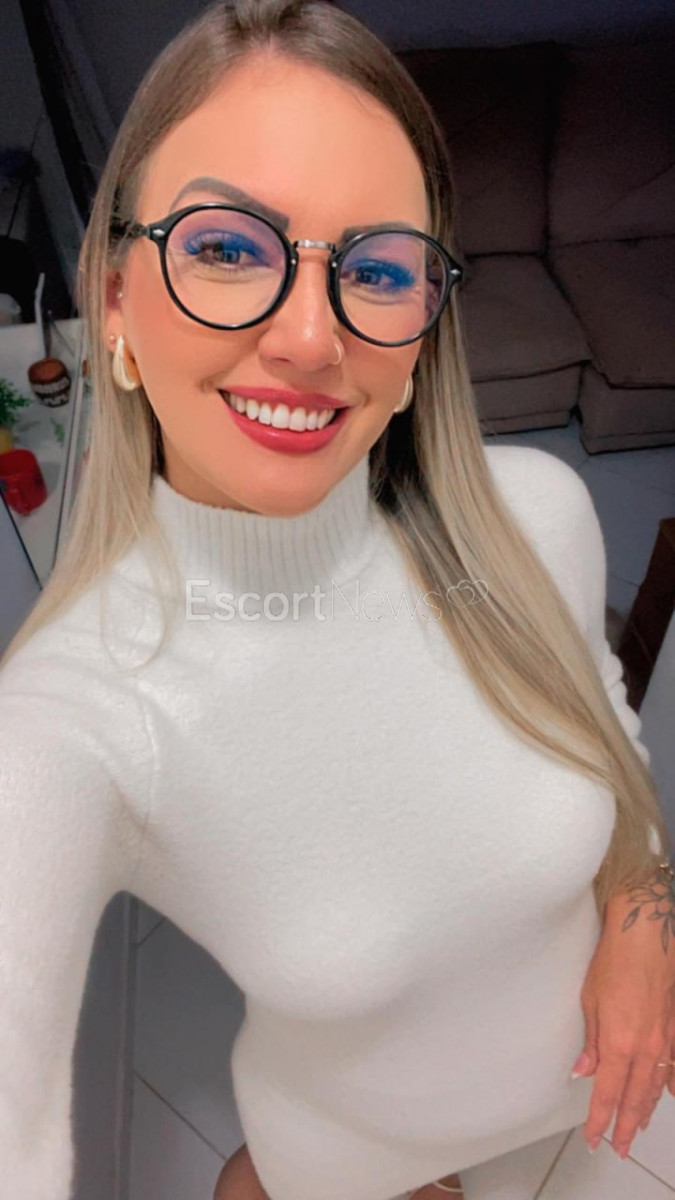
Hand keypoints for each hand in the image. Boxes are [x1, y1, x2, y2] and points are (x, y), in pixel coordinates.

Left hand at [571, 864, 674, 1158]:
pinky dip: (670, 1085)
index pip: (608, 1095)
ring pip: (657, 1087)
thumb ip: (592, 1043)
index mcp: (620, 1045)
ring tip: (638, 1129)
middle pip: (636, 1100)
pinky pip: (674, 1066)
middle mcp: (646, 1049)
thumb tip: (584, 1073)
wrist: (648, 934)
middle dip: (627, 1127)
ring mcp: (666, 1039)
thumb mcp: (591, 1001)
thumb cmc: (613, 962)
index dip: (600, 1121)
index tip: (594, 1140)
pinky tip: (669, 1096)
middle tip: (619, 1149)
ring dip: (646, 1111)